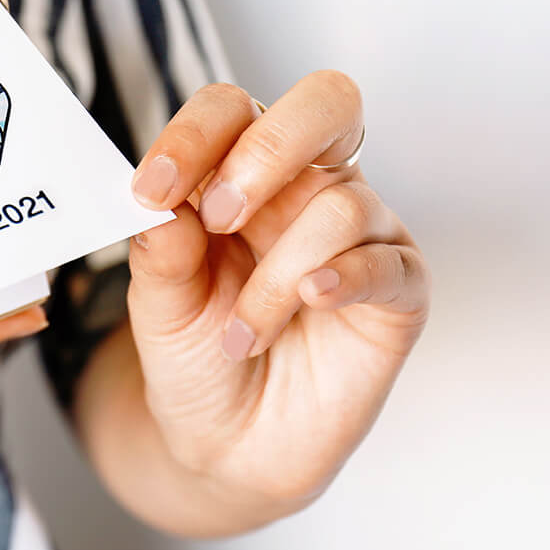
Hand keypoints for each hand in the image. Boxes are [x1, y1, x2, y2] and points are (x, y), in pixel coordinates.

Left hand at [121, 72, 428, 519]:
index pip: (231, 109)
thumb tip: (161, 203)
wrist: (230, 443)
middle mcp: (307, 188)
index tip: (151, 190)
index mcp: (241, 172)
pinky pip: (388, 261)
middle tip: (220, 215)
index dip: (194, 135)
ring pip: (340, 203)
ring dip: (276, 275)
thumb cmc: (197, 356)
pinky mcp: (399, 291)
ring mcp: (361, 235)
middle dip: (267, 150)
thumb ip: (160, 250)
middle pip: (323, 105)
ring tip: (240, 337)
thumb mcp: (159, 305)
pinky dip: (345, 276)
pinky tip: (311, 300)